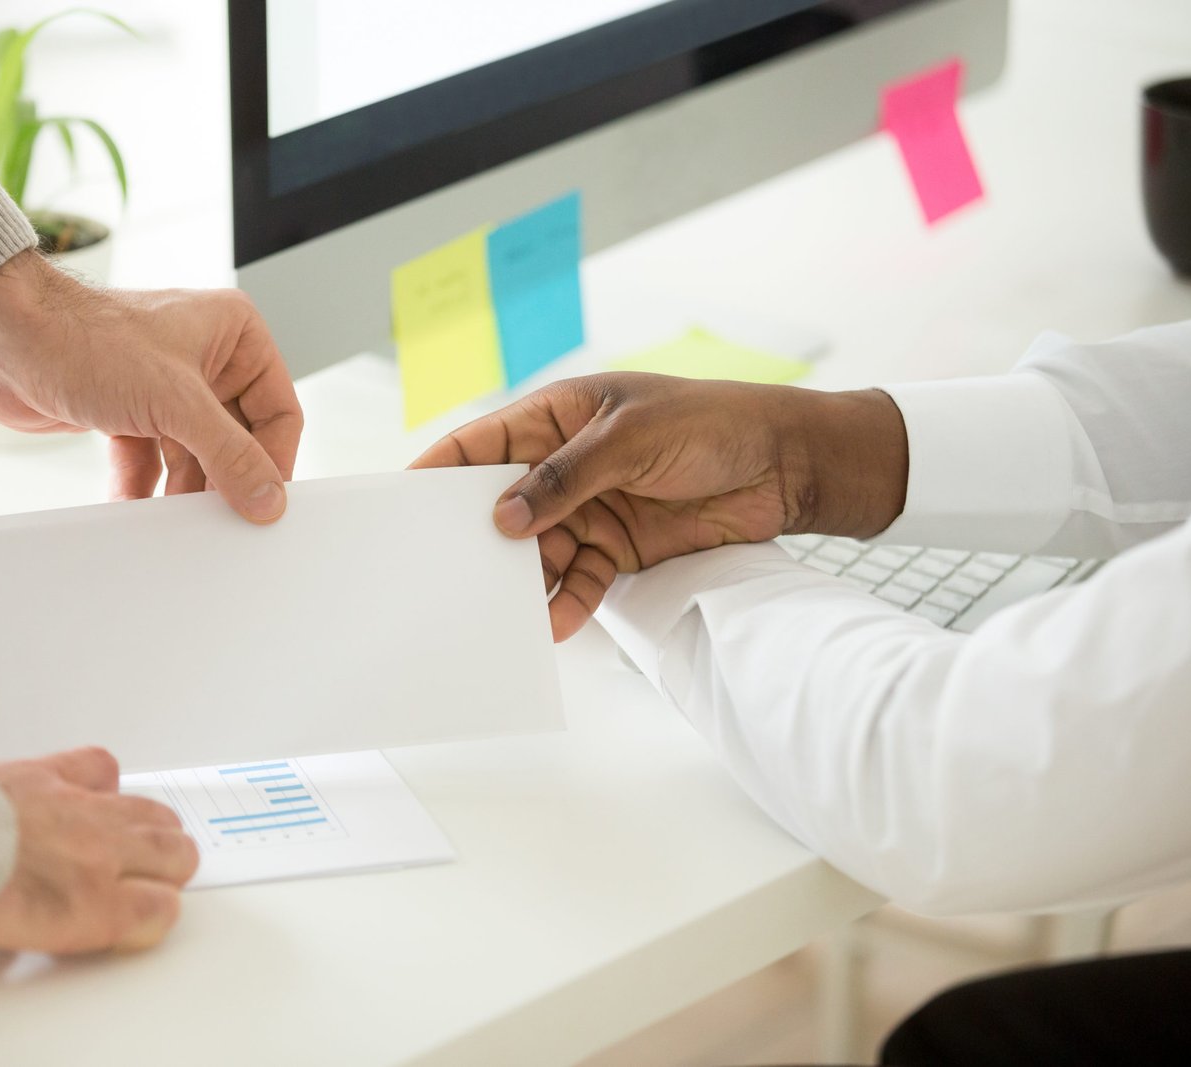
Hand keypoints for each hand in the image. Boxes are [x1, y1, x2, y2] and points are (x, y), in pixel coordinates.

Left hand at [0, 251, 303, 521]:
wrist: (4, 339)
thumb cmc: (85, 338)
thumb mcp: (176, 402)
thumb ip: (230, 455)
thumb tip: (268, 499)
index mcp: (234, 335)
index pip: (278, 412)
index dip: (273, 461)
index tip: (264, 504)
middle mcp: (205, 358)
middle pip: (235, 440)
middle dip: (223, 481)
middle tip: (222, 522)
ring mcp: (166, 387)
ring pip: (193, 456)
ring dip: (181, 491)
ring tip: (176, 524)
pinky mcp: (130, 412)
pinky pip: (151, 462)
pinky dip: (142, 488)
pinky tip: (132, 510)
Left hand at [0, 747, 198, 953]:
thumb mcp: (14, 939)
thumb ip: (68, 924)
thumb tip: (84, 916)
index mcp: (92, 908)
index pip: (163, 910)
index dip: (150, 914)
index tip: (133, 916)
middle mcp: (101, 857)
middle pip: (178, 856)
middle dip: (165, 870)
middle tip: (140, 878)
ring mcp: (85, 810)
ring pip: (157, 814)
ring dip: (150, 829)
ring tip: (128, 840)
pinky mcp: (56, 773)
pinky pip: (104, 767)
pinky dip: (101, 782)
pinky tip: (87, 795)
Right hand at [410, 373, 907, 640]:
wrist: (785, 463)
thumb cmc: (712, 422)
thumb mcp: (630, 438)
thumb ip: (565, 477)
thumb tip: (505, 518)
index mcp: (557, 417)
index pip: (482, 444)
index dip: (442, 470)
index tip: (405, 500)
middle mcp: (565, 465)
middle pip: (502, 506)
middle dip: (477, 538)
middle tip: (445, 572)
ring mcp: (590, 508)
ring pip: (537, 552)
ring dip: (523, 581)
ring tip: (501, 613)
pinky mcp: (619, 547)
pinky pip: (579, 579)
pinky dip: (567, 602)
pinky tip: (556, 623)